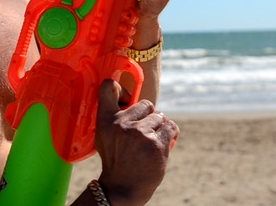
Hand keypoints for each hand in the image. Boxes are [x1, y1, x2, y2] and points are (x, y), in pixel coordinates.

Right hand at [95, 80, 178, 205]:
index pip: (108, 87)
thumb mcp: (104, 135)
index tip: (127, 96)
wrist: (122, 187)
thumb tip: (130, 96)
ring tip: (151, 142)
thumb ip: (114, 115)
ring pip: (160, 117)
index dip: (120, 87)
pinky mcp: (157, 144)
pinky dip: (170, 134)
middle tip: (143, 132)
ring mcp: (140, 134)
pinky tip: (163, 143)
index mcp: (106, 120)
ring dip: (160, 127)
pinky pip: (171, 127)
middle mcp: (122, 124)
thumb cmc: (115, 159)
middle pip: (146, 104)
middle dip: (148, 116)